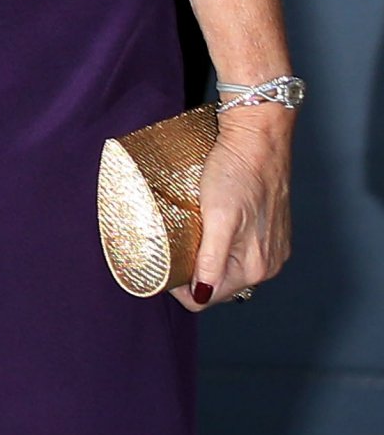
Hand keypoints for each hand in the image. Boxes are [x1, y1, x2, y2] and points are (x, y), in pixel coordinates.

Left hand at [171, 105, 292, 309]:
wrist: (259, 136)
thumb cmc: (238, 170)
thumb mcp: (218, 216)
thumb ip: (211, 259)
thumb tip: (201, 294)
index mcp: (255, 267)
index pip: (207, 297)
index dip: (179, 285)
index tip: (162, 263)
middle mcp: (268, 265)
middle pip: (218, 285)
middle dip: (193, 270)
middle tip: (172, 243)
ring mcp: (272, 249)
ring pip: (228, 267)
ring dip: (206, 257)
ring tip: (189, 232)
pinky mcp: (271, 232)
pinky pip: (240, 250)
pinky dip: (221, 244)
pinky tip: (210, 226)